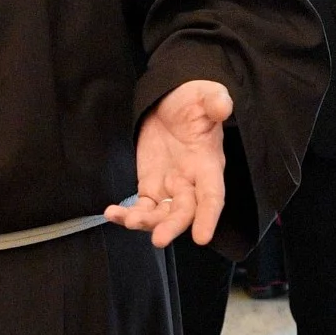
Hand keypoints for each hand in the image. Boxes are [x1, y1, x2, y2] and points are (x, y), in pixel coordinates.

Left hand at [106, 80, 232, 246]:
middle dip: (172, 226)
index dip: (208, 217)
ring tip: (129, 221)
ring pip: (161, 214)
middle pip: (184, 212)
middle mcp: (191, 182)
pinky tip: (113, 214)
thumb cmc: (194, 102)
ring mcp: (170, 187)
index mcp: (208, 164)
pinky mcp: (150, 186)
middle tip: (158, 239)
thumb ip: (215, 101)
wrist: (171, 103)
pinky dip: (127, 214)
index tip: (202, 237)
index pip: (212, 196)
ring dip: (146, 222)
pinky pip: (141, 206)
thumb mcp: (205, 95)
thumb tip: (222, 104)